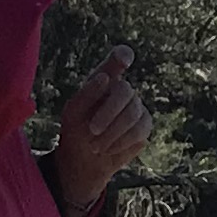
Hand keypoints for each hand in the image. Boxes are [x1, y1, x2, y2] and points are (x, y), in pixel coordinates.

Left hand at [50, 51, 148, 216]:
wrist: (83, 161)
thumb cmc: (75, 131)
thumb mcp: (72, 113)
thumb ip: (86, 94)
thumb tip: (105, 79)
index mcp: (104, 80)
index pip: (118, 58)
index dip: (122, 55)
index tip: (123, 60)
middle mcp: (122, 90)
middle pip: (125, 90)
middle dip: (109, 112)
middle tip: (92, 129)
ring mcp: (136, 107)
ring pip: (133, 112)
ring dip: (112, 132)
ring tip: (95, 145)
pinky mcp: (144, 126)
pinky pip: (140, 130)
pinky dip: (121, 141)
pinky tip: (107, 149)